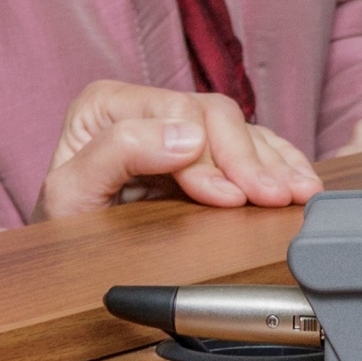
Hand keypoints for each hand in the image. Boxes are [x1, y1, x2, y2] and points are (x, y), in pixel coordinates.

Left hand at [33, 80, 322, 220]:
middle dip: (250, 160)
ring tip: (301, 193)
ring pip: (239, 128)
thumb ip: (117, 153)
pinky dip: (280, 162)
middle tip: (276, 197)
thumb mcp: (69, 193)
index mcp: (107, 103)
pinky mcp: (202, 149)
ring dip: (275, 162)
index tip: (231, 197)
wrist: (63, 256)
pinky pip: (251, 143)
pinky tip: (299, 181)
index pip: (178, 112)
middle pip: (216, 117)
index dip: (212, 154)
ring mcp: (177, 125)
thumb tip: (185, 137)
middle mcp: (145, 105)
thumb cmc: (61, 226)